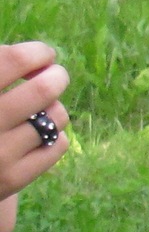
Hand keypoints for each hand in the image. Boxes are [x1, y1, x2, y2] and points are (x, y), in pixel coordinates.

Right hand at [0, 42, 69, 231]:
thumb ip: (1, 73)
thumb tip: (34, 56)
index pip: (12, 62)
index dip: (36, 53)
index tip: (43, 55)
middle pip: (43, 88)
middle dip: (56, 77)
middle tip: (55, 76)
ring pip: (56, 116)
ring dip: (55, 108)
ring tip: (40, 110)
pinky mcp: (13, 179)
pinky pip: (60, 145)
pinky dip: (56, 135)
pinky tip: (40, 135)